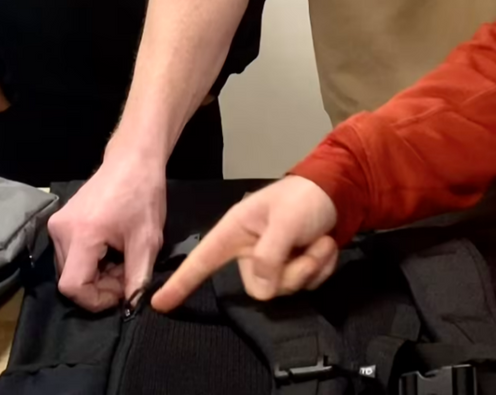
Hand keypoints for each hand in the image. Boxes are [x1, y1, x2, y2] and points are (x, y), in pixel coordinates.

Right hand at [48, 148, 166, 311]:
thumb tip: (132, 308)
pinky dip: (89, 262)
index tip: (121, 291)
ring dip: (95, 275)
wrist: (132, 161)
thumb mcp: (147, 242)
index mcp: (80, 235)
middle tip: (125, 274)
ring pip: (69, 269)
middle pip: (69, 280)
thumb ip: (137, 279)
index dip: (96, 300)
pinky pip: (69, 255)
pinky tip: (110, 250)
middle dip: (99, 287)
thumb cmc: (142, 197)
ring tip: (120, 259)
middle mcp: (60, 231)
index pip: (72, 287)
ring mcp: (56, 225)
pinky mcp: (59, 222)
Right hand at [151, 177, 339, 311]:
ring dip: (311, 267)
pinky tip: (324, 247)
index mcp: (235, 232)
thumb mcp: (285, 220)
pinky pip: (304, 286)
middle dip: (292, 273)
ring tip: (320, 242)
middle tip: (310, 249)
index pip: (202, 259)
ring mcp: (271, 262)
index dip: (181, 282)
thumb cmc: (303, 199)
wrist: (337, 192)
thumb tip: (262, 289)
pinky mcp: (291, 269)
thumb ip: (269, 253)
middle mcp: (248, 251)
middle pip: (260, 287)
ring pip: (284, 289)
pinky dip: (320, 269)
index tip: (158, 303)